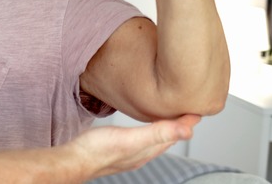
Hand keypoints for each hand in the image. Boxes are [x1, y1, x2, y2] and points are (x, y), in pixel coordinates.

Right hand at [70, 114, 200, 178]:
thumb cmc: (98, 150)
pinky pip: (138, 140)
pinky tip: (139, 127)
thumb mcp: (131, 139)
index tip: (198, 110)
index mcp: (148, 151)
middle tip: (186, 111)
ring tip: (167, 117)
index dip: (187, 123)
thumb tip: (187, 130)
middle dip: (177, 126)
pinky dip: (145, 131)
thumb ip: (158, 133)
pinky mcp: (115, 149)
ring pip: (152, 140)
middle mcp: (141, 154)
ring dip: (162, 128)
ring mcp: (128, 153)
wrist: (73, 160)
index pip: (175, 135)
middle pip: (165, 139)